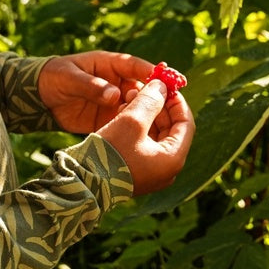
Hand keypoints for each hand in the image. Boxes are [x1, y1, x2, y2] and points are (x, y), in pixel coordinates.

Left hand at [37, 51, 155, 134]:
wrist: (39, 97)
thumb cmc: (54, 77)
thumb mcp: (69, 78)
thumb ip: (91, 86)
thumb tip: (114, 95)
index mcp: (110, 65)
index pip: (136, 67)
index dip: (154, 74)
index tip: (169, 82)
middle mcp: (117, 83)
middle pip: (143, 90)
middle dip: (154, 99)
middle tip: (165, 110)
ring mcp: (114, 102)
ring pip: (136, 109)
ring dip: (145, 116)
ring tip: (152, 127)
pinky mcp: (108, 119)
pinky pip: (124, 124)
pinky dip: (132, 130)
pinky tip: (139, 140)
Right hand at [97, 78, 194, 195]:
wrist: (83, 184)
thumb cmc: (111, 153)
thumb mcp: (132, 121)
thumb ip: (150, 100)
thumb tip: (161, 85)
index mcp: (173, 159)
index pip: (186, 124)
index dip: (177, 101)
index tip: (166, 85)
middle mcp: (167, 170)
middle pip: (171, 130)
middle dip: (159, 106)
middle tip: (146, 88)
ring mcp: (152, 173)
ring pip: (155, 136)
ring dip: (146, 115)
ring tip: (131, 96)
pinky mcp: (136, 173)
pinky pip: (143, 145)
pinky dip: (137, 128)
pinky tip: (124, 112)